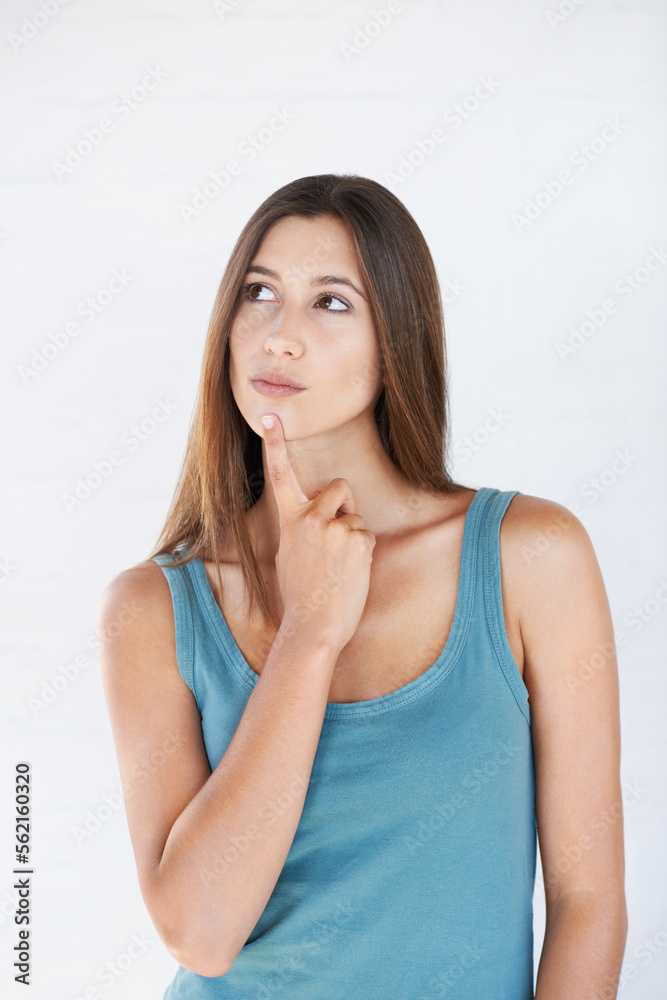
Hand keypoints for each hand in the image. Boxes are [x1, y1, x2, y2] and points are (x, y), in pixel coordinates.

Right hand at [261, 413, 375, 654]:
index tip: (269, 418)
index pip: (280, 474)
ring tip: (341, 565)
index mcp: (290, 520)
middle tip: (339, 537)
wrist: (314, 624)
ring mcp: (335, 527)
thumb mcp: (292, 554)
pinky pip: (368, 535)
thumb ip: (304, 528)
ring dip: (355, 534)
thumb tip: (324, 514)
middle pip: (340, 486)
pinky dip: (364, 553)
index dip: (275, 444)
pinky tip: (351, 573)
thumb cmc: (303, 594)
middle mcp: (311, 518)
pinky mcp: (357, 539)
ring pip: (357, 515)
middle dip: (345, 504)